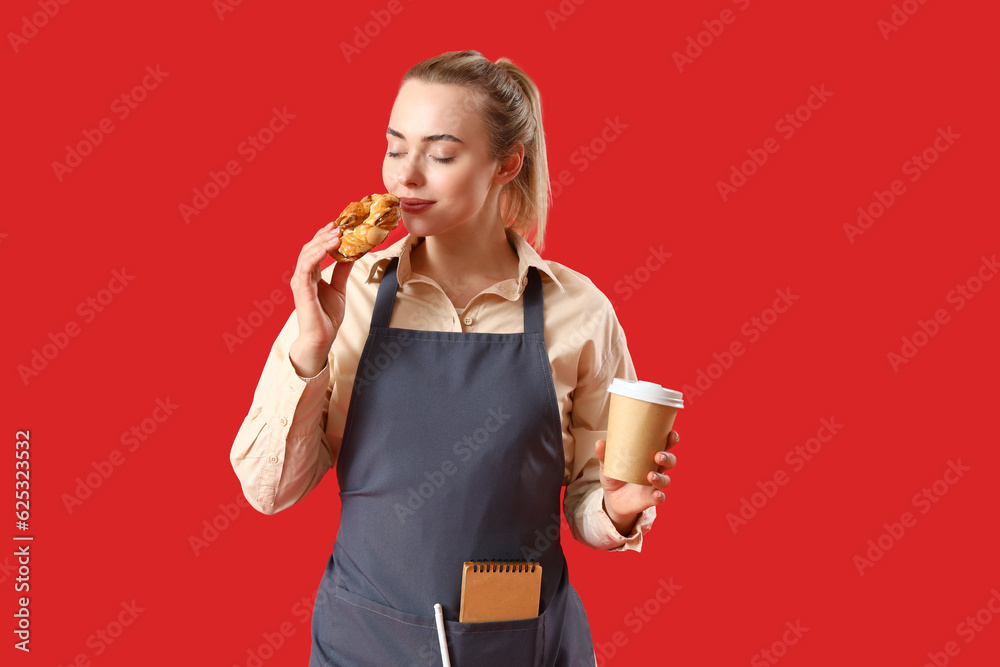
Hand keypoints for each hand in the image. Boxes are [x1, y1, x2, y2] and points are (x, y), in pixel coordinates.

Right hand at [288, 221, 353, 375]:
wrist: (321, 338)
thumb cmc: (326, 317)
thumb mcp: (339, 289)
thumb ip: (342, 272)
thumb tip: (352, 255)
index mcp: (310, 275)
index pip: (315, 249)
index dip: (324, 236)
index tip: (338, 225)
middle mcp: (302, 276)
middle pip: (309, 248)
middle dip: (324, 235)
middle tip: (339, 225)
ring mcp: (300, 282)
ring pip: (307, 254)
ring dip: (322, 242)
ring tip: (337, 234)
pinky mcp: (302, 289)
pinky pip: (306, 267)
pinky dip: (316, 255)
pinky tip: (328, 248)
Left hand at [595, 430, 679, 535]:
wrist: (612, 498)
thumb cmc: (615, 474)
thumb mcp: (608, 464)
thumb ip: (604, 454)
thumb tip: (600, 442)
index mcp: (648, 456)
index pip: (664, 445)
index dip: (671, 440)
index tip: (671, 434)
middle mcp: (655, 469)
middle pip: (669, 461)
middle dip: (667, 458)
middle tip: (658, 455)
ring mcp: (654, 485)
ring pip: (665, 480)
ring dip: (661, 477)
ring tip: (651, 475)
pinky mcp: (650, 498)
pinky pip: (659, 498)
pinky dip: (659, 496)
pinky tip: (656, 495)